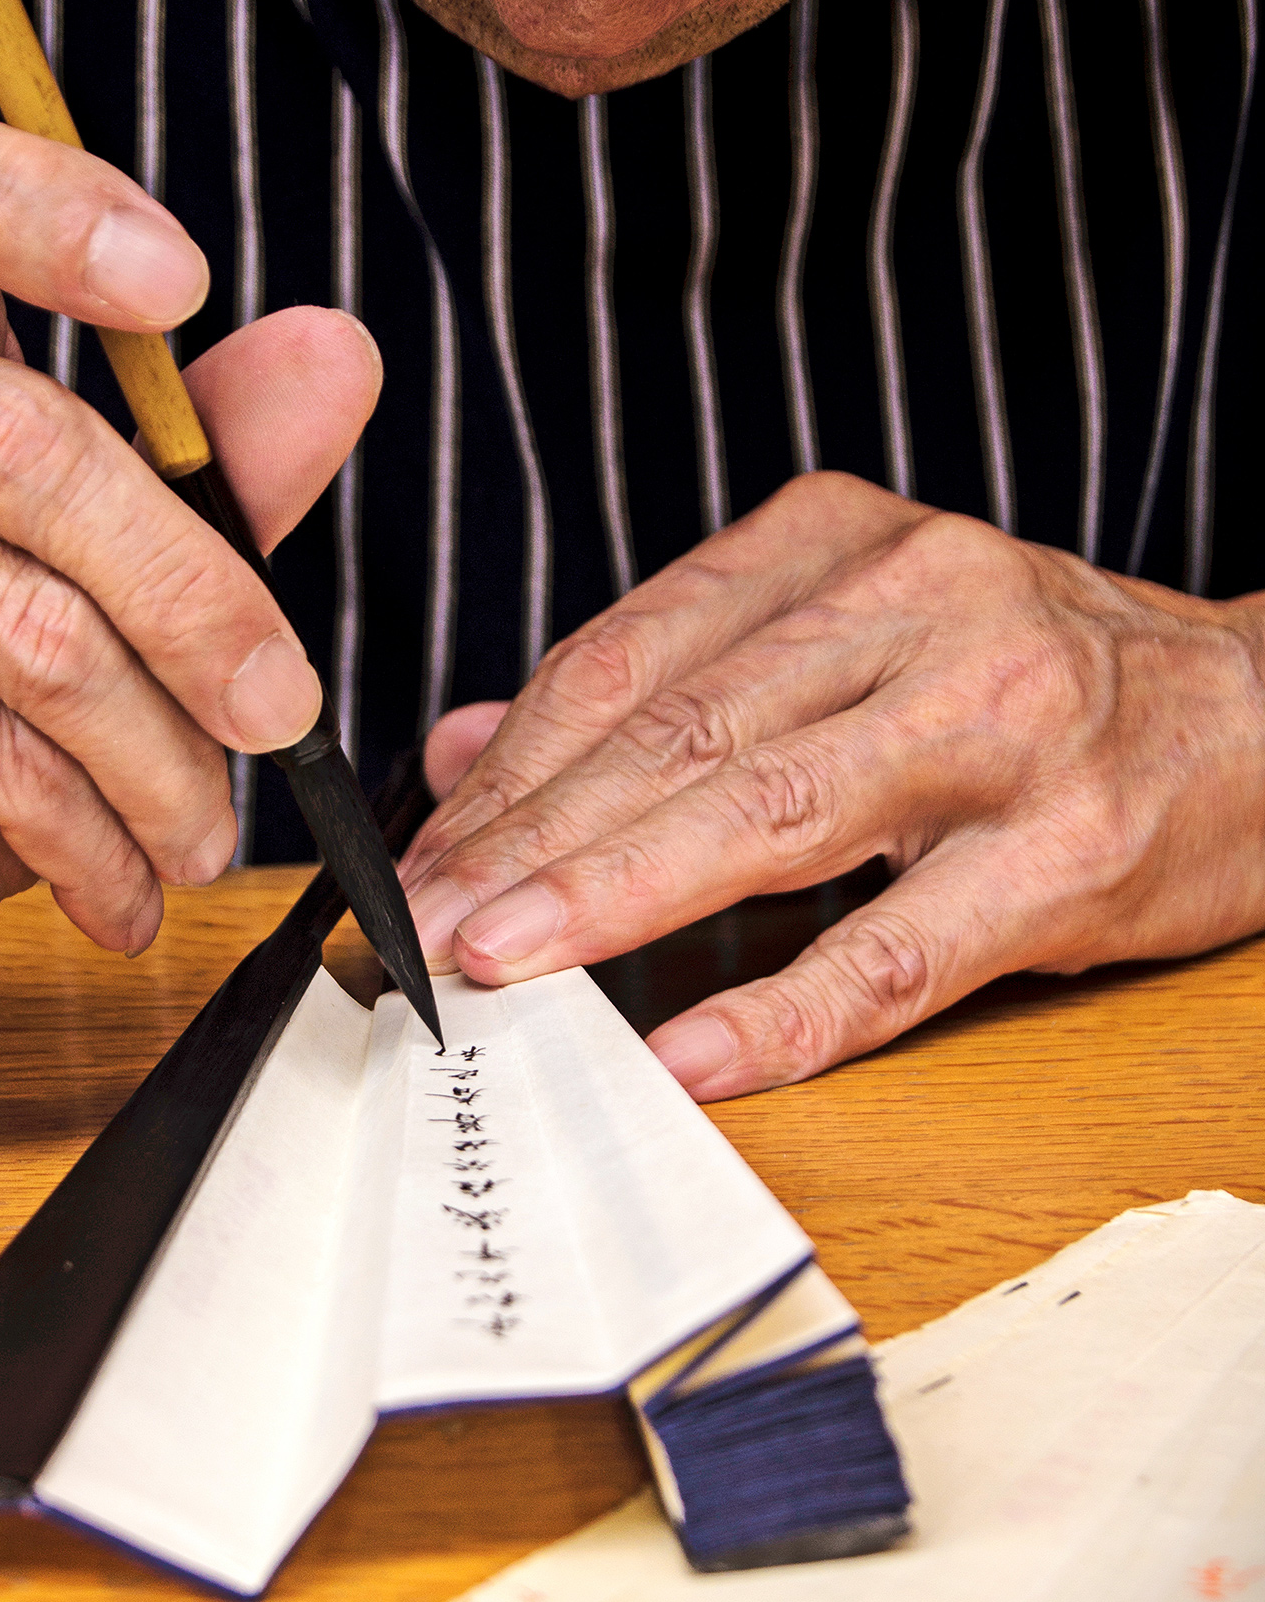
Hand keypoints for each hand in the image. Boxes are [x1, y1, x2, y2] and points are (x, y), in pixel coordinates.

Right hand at [0, 95, 379, 1059]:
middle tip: (281, 713)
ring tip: (198, 834)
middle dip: (199, 599)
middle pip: (29, 442)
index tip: (178, 280)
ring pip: (36, 628)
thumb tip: (334, 353)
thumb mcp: (67, 583)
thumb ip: (196, 467)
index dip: (39, 200)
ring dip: (163, 761)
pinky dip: (94, 842)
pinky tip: (116, 888)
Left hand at [404, 475, 1264, 1098]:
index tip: (420, 856)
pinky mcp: (1072, 853)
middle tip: (429, 927)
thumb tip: (470, 746)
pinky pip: (895, 951)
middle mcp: (919, 607)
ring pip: (769, 818)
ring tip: (505, 970)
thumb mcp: (848, 629)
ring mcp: (1003, 725)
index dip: (509, 765)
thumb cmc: (1027, 677)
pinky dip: (778, 1011)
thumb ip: (661, 677)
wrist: (1263, 716)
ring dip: (616, 901)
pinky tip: (682, 1057)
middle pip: (679, 731)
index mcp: (842, 543)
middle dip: (530, 840)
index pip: (631, 655)